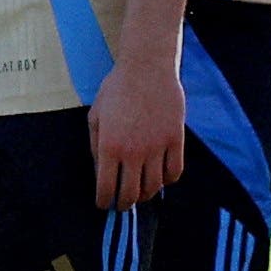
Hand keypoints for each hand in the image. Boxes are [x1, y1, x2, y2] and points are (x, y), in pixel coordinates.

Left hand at [87, 58, 185, 210]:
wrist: (146, 67)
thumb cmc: (116, 88)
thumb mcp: (95, 115)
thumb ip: (95, 146)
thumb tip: (100, 173)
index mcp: (109, 146)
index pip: (106, 189)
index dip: (104, 202)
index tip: (105, 203)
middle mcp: (133, 152)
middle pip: (131, 195)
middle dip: (124, 203)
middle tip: (122, 201)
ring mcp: (156, 147)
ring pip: (154, 188)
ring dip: (145, 193)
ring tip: (140, 189)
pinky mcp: (175, 140)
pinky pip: (174, 173)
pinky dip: (167, 180)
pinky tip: (159, 176)